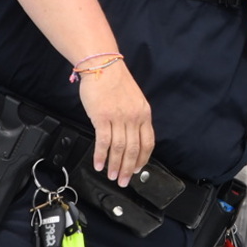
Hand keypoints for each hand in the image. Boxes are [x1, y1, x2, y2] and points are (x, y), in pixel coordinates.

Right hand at [78, 59, 154, 185]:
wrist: (102, 65)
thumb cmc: (115, 81)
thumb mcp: (133, 99)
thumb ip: (134, 117)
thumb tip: (131, 137)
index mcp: (144, 113)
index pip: (148, 142)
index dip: (143, 159)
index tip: (138, 170)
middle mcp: (133, 117)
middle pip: (133, 149)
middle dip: (129, 169)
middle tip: (124, 181)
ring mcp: (118, 117)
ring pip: (119, 149)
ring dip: (115, 166)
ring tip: (112, 176)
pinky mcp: (102, 117)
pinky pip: (103, 142)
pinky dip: (101, 156)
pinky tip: (99, 165)